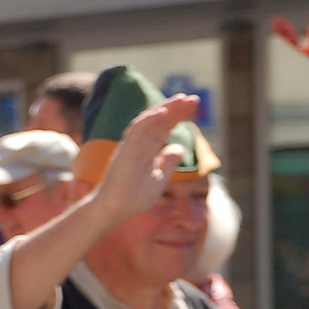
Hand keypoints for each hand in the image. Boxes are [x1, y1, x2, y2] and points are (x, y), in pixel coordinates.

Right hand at [89, 93, 199, 221]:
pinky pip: (136, 130)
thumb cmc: (133, 198)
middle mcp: (139, 144)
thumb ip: (168, 162)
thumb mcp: (159, 179)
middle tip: (193, 98)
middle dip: (176, 109)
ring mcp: (131, 146)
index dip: (178, 116)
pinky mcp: (125, 150)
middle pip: (159, 121)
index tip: (193, 106)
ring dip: (165, 109)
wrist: (115, 210)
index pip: (164, 127)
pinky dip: (149, 119)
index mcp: (147, 150)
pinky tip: (163, 111)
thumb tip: (179, 148)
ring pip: (148, 121)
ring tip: (182, 99)